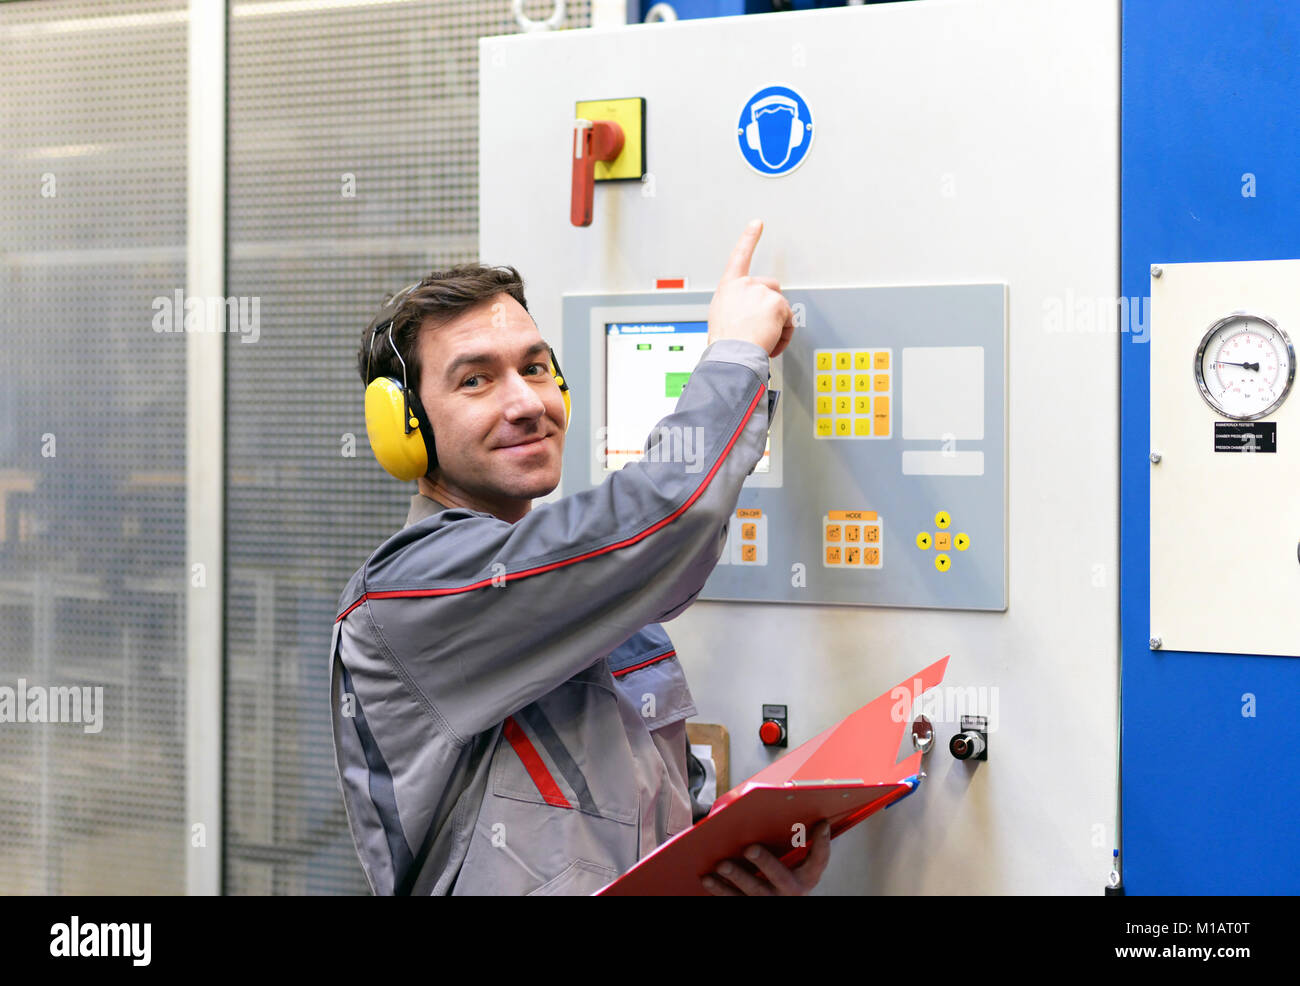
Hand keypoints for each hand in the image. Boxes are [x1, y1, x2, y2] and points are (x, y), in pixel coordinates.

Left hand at [700, 820, 831, 895]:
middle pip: (779, 876)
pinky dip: (719, 889)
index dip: (822, 842)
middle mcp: (790, 891)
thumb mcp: (798, 863)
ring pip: (753, 891)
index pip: (819, 859)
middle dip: (765, 862)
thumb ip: (800, 843)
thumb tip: (809, 815)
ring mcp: (770, 901)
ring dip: (736, 877)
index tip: (822, 823)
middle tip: (750, 848)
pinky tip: (707, 878)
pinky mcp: (752, 907)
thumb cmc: (785, 875)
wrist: (780, 902)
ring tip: (721, 865)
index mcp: (806, 877)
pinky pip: (734, 900)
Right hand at [707, 219, 794, 357]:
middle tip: (761, 328)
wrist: (731, 354)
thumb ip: (735, 306)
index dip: (749, 238)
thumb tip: (745, 313)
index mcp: (729, 287)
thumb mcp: (721, 317)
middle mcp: (745, 285)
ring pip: (781, 307)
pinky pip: (789, 319)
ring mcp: (761, 293)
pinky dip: (784, 334)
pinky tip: (770, 341)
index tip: (757, 223)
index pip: (739, 256)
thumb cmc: (724, 342)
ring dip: (776, 324)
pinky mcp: (776, 303)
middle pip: (771, 288)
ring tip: (761, 339)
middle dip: (771, 306)